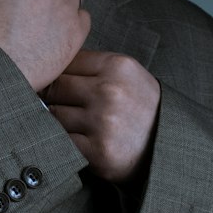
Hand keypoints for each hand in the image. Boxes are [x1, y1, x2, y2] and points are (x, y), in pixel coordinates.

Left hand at [44, 49, 161, 183]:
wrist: (166, 148)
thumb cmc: (139, 107)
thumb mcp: (125, 74)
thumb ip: (91, 65)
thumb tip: (45, 67)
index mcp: (116, 66)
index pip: (64, 62)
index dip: (57, 74)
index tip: (60, 85)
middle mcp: (110, 91)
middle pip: (55, 87)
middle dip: (55, 97)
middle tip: (66, 106)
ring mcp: (103, 122)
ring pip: (54, 114)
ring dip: (59, 121)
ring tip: (78, 124)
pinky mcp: (97, 150)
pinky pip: (61, 140)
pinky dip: (65, 142)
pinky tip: (81, 140)